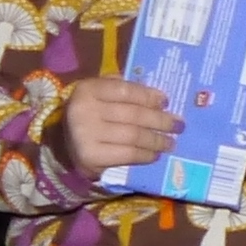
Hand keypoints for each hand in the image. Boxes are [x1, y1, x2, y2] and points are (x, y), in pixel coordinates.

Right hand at [53, 75, 178, 173]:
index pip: (125, 90)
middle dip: (160, 121)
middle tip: (178, 125)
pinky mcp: (91, 156)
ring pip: (133, 136)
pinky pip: (127, 154)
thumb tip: (157, 96)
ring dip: (157, 140)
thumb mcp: (100, 95)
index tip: (166, 102)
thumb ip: (122, 89)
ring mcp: (86, 134)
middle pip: (133, 114)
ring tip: (171, 142)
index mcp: (87, 89)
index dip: (149, 96)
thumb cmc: (91, 116)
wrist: (67, 147)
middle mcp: (84, 109)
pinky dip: (145, 155)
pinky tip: (155, 154)